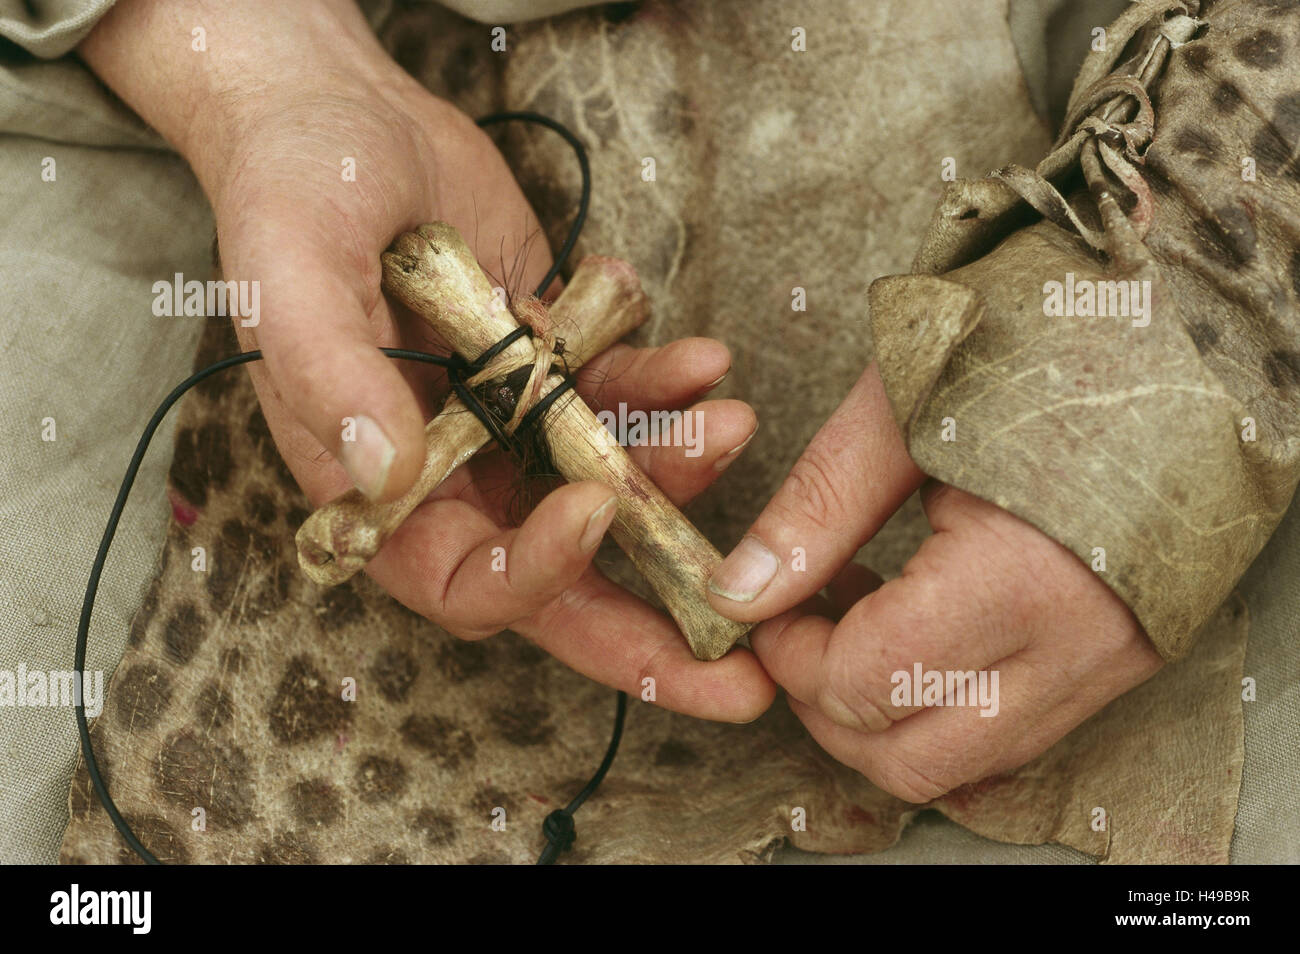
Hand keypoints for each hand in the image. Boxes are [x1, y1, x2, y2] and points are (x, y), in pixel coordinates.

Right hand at [81, 0, 774, 721]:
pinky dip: (668, 386)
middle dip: (652, 626)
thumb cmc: (292, 190)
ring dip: (679, 466)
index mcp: (376, 489)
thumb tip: (381, 477)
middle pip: (560, 578)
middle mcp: (451, 474)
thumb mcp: (287, 271)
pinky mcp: (554, 368)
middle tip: (747, 668)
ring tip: (732, 416)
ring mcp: (511, 424)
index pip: (460, 581)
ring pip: (609, 483)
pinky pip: (623, 399)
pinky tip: (699, 355)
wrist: (342, 115)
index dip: (532, 574)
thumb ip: (323, 373)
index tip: (595, 510)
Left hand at [705, 363, 1163, 798]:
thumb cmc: (1036, 345)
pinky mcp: (1117, 661)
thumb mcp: (903, 407)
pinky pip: (1006, 733)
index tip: (760, 609)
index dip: (791, 658)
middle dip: (824, 712)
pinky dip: (937, 708)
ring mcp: (1106, 665)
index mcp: (1020, 577)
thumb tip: (740, 593)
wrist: (1174, 333)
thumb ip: (818, 508)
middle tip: (790, 632)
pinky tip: (908, 626)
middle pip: (909, 760)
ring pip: (961, 762)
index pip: (867, 683)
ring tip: (847, 620)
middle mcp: (1075, 648)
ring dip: (879, 719)